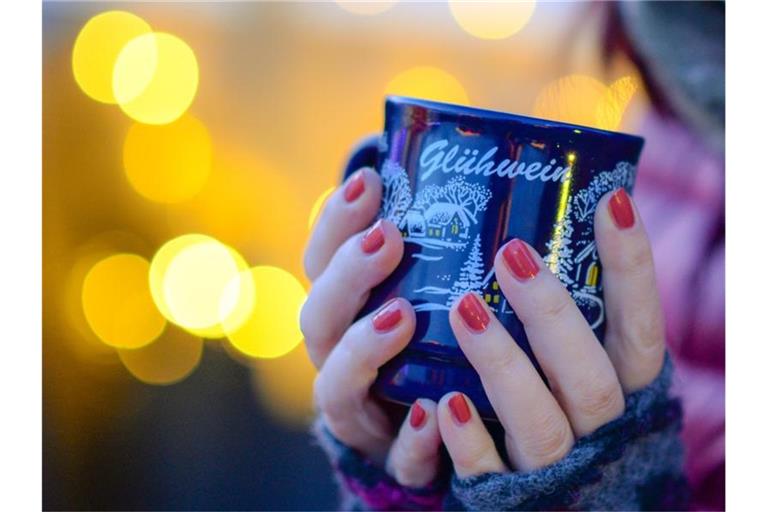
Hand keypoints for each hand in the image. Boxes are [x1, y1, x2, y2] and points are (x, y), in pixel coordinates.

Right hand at [301, 168, 441, 487]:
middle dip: (347, 275)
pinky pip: (395, 457)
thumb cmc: (433, 340)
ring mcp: (361, 412)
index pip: (322, 261)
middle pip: (319, 317)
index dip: (336, 221)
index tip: (370, 181)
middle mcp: (339, 358)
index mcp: (344, 311)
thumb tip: (459, 166)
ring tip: (401, 315)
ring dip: (363, 349)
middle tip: (389, 238)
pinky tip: (435, 412)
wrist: (436, 432)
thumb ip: (440, 240)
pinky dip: (411, 438)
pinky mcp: (395, 458)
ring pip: (337, 387)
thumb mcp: (431, 286)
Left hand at [436, 188, 665, 475]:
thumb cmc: (562, 408)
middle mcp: (598, 430)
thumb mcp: (582, 362)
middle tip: (511, 253)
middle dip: (552, 314)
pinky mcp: (506, 496)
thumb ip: (574, 313)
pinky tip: (444, 404)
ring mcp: (555, 467)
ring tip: (464, 307)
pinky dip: (469, 441)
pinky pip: (488, 475)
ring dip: (504, 366)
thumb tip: (542, 218)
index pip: (640, 327)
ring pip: (540, 423)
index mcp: (623, 389)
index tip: (612, 201)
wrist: (559, 496)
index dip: (633, 268)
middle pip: (590, 377)